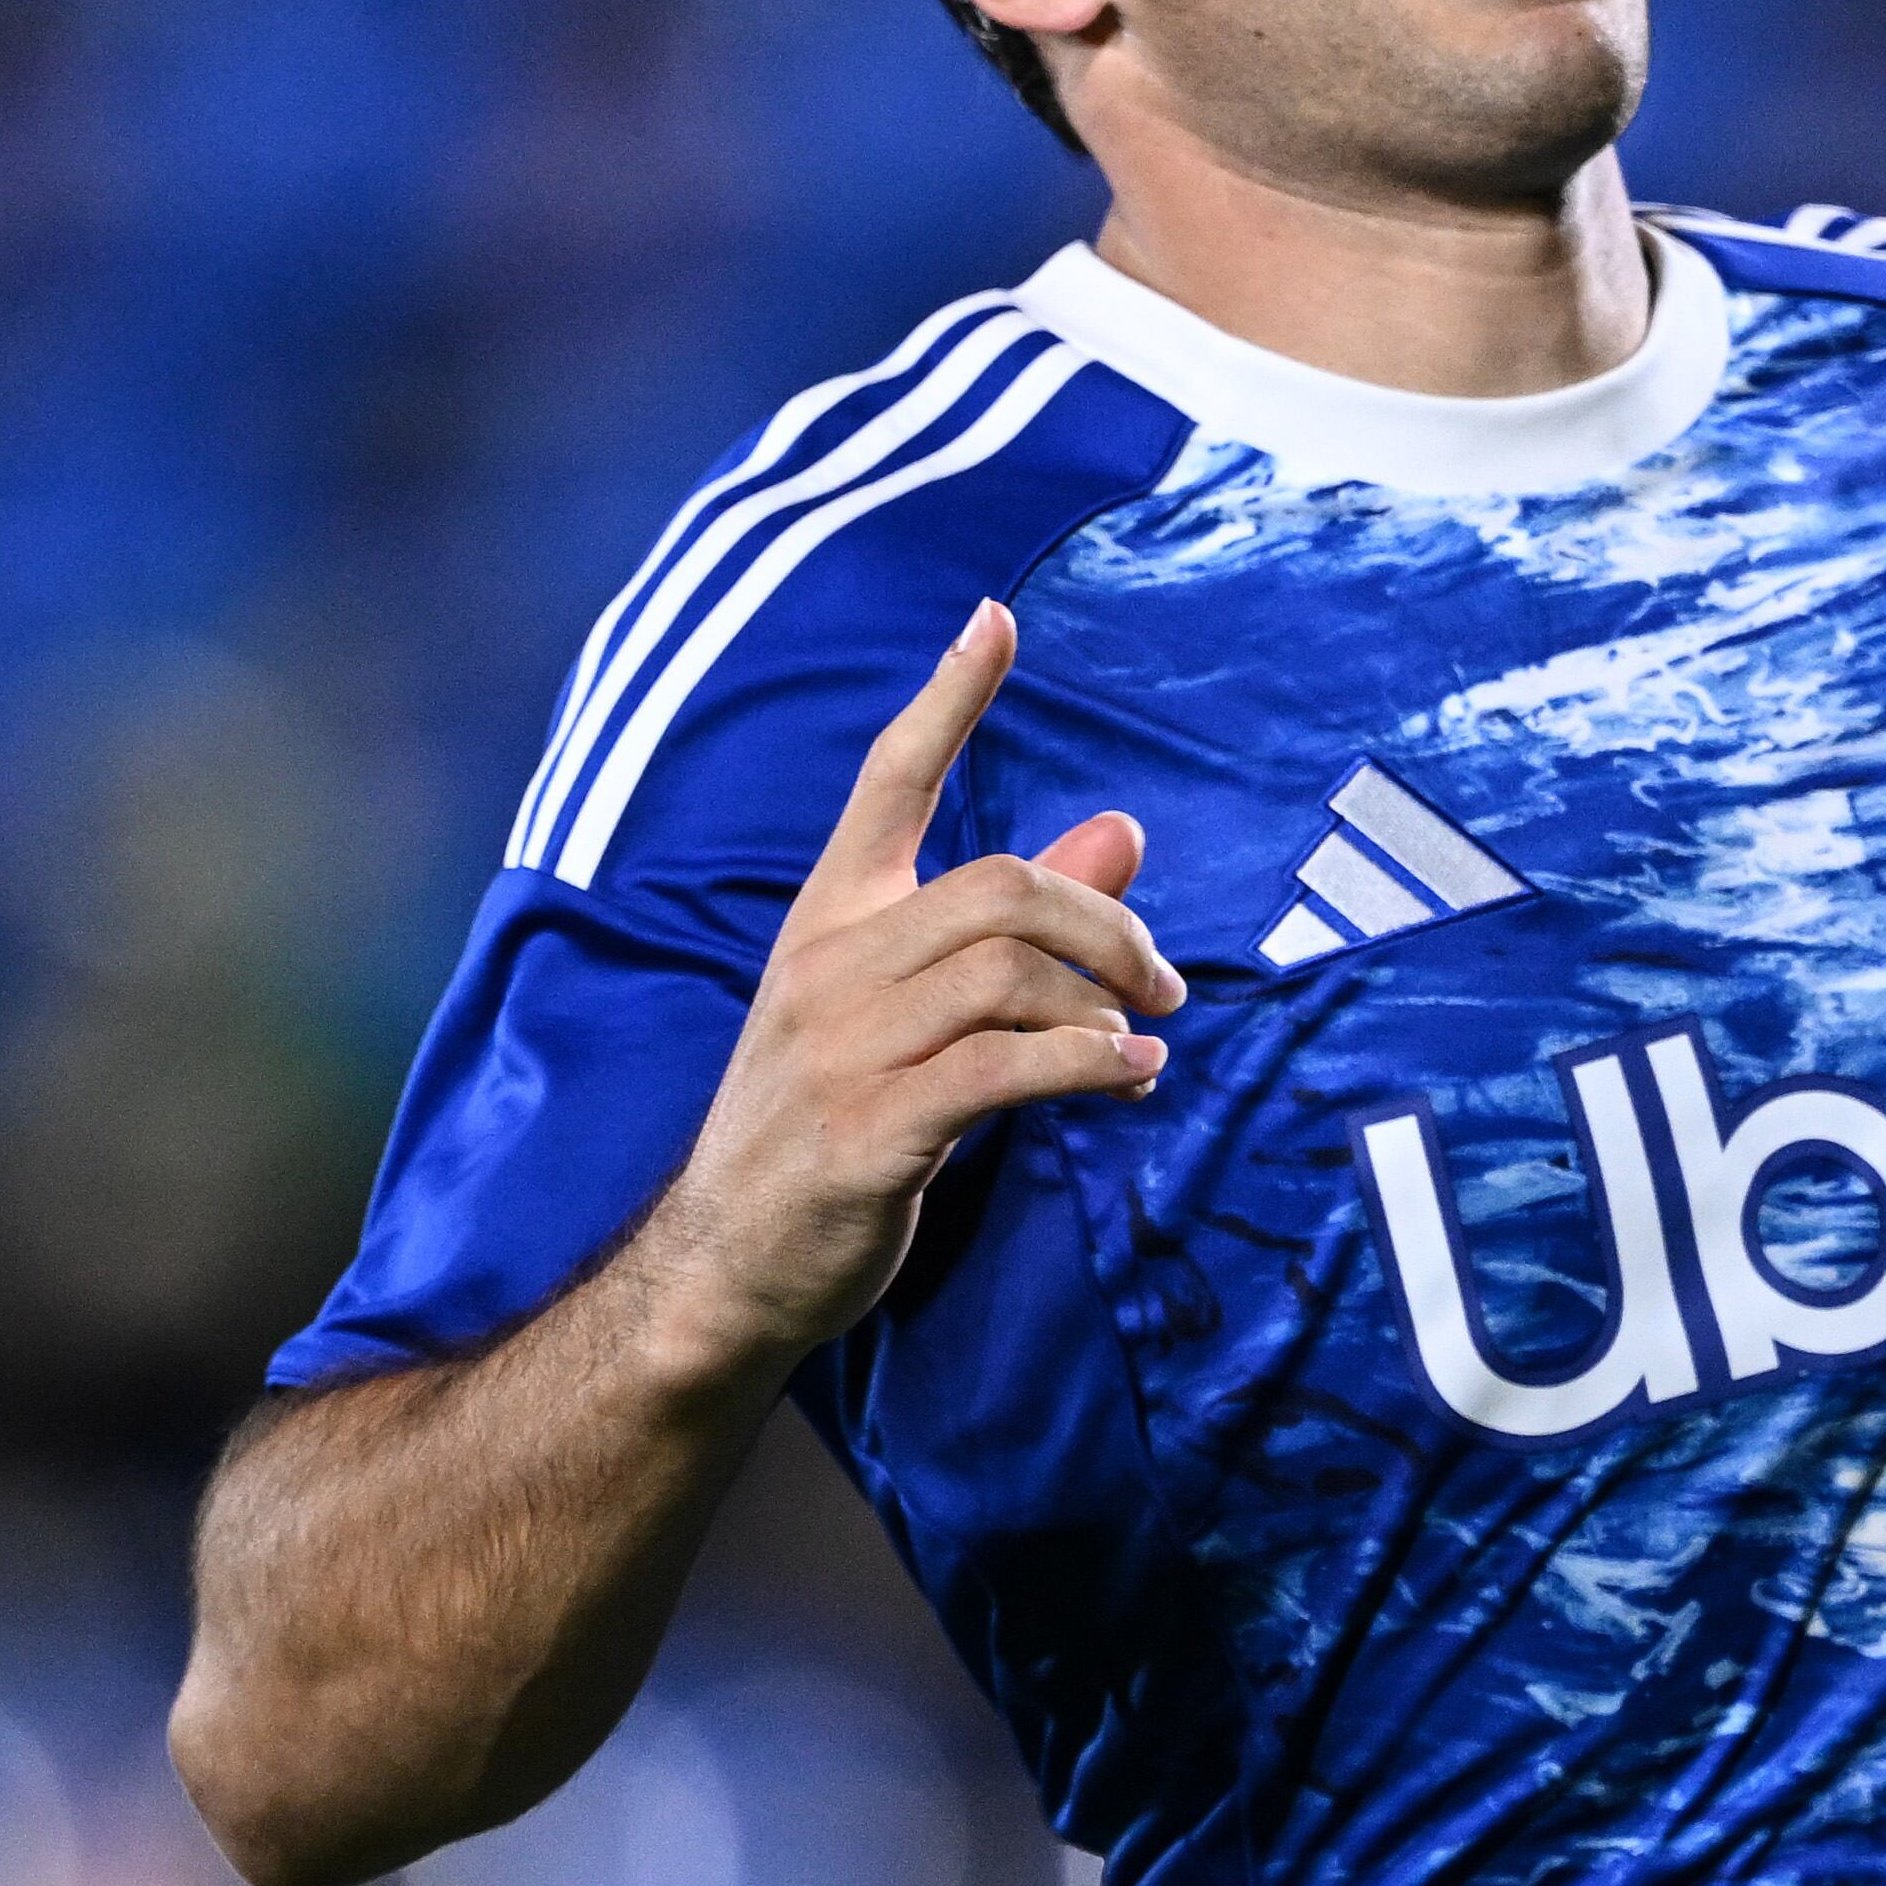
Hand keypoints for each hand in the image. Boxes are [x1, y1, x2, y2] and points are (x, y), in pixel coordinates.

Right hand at [630, 600, 1179, 1371]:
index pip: (885, 781)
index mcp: (829, 921)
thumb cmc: (827, 1125)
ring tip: (1140, 1044)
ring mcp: (843, 1048)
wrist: (723, 1265)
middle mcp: (829, 966)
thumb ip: (1010, 929)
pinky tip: (1131, 1080)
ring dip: (1103, 1005)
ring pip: (1009, 974)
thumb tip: (1122, 829)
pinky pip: (1004, 1069)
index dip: (945, 700)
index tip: (993, 619)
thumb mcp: (911, 1013)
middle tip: (1161, 981)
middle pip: (1000, 887)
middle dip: (1105, 924)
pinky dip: (1088, 1067)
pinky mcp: (869, 1130)